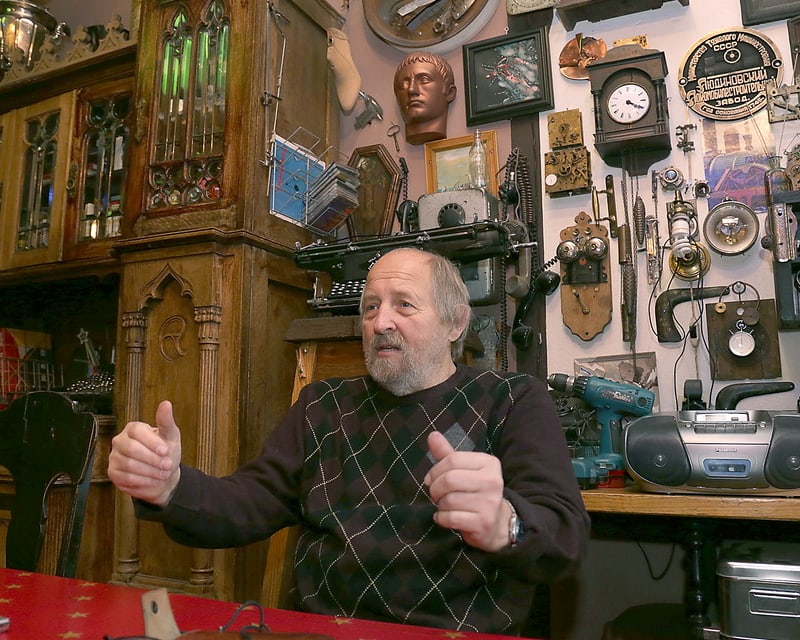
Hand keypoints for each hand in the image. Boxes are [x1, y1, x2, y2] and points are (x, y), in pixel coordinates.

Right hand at [108, 400, 181, 505]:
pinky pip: (125, 478)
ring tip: (163, 473)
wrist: (163, 475)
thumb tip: (166, 404)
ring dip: (150, 471)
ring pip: (129, 465)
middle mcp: (121, 441)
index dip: (152, 442)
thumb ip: (166, 421)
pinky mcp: (113, 473)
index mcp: (134, 428)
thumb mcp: (170, 436)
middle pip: (131, 449)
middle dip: (152, 459)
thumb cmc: (166, 453)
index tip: (165, 451)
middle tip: (167, 465)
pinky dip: (143, 480)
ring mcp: (115, 457)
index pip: (137, 431)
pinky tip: (152, 479)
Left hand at [424, 431, 510, 551]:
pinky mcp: (484, 522)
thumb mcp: (463, 470)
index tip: (431, 479)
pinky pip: (451, 518)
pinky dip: (441, 518)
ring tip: (445, 506)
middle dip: (435, 489)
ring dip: (440, 505)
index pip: (452, 459)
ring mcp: (490, 503)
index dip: (435, 470)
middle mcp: (493, 481)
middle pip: (449, 479)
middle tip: (435, 495)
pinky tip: (444, 517)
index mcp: (489, 463)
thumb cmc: (474, 492)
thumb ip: (447, 453)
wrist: (495, 523)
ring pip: (449, 500)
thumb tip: (432, 435)